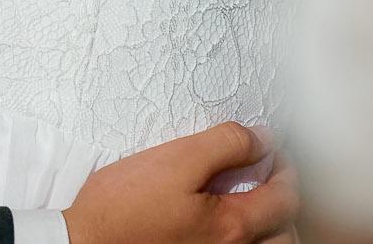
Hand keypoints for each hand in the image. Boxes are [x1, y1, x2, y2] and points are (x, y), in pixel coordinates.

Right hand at [61, 123, 298, 243]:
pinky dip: (246, 238)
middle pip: (285, 235)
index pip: (284, 197)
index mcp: (231, 226)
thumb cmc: (122, 207)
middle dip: (286, 204)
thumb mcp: (175, 160)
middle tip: (272, 177)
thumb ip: (225, 145)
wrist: (86, 242)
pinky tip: (225, 223)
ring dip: (272, 228)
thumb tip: (261, 139)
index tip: (272, 148)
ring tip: (256, 203)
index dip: (286, 166)